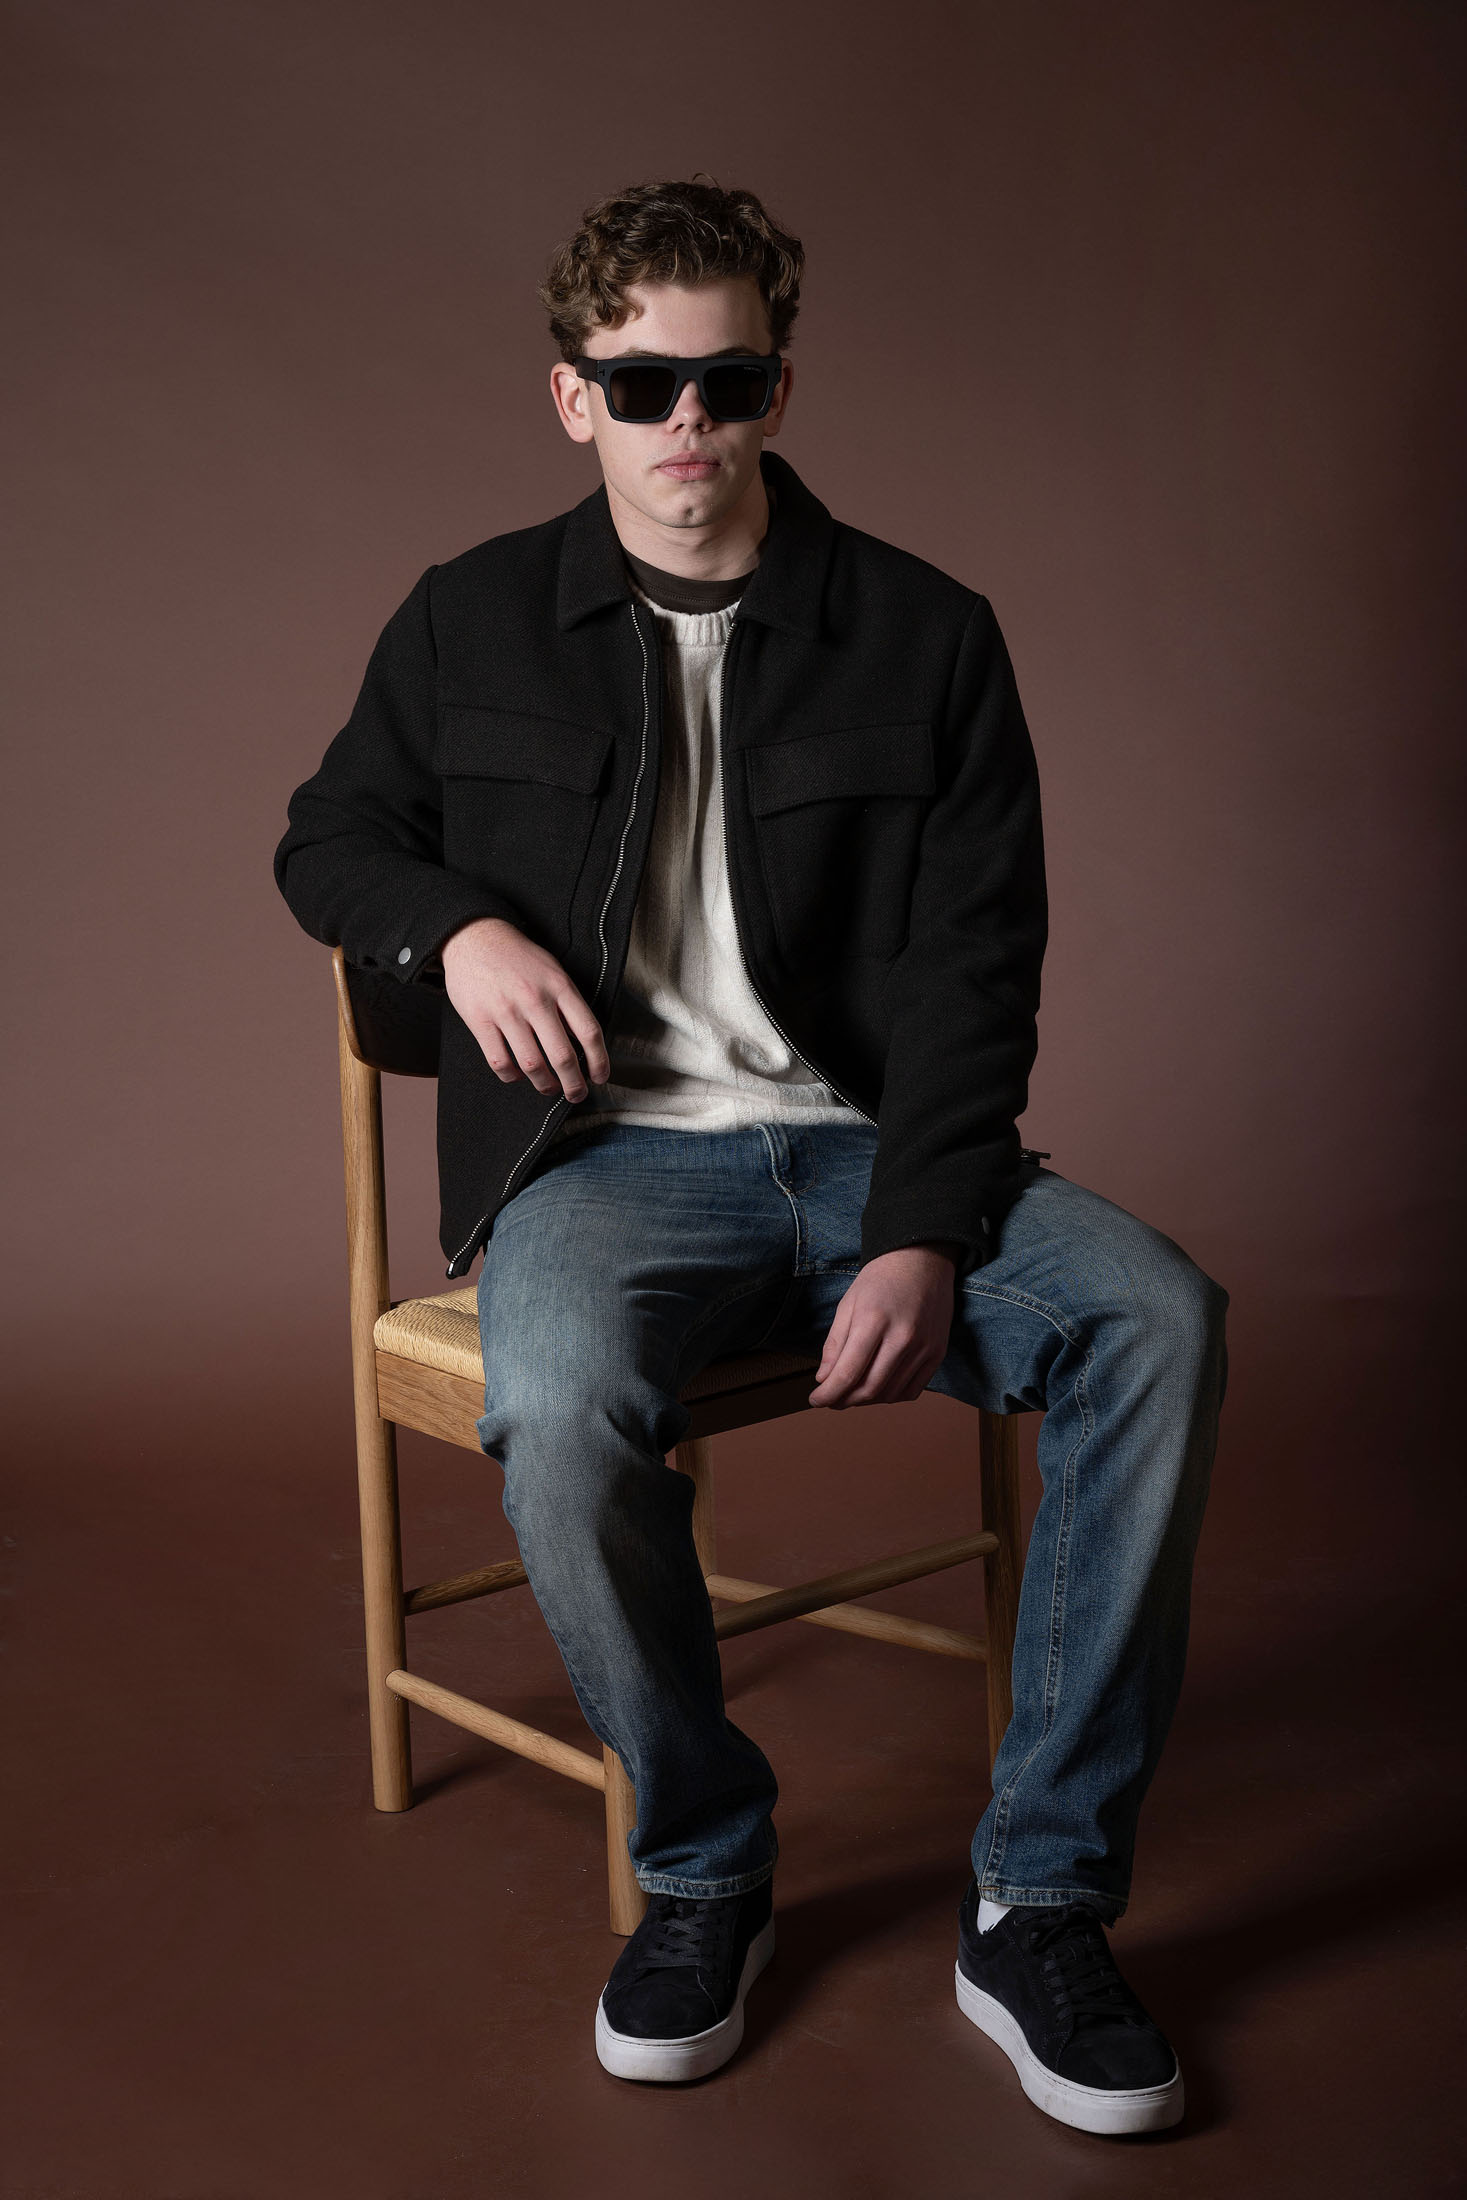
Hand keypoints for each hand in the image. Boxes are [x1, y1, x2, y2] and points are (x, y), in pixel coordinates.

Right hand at [440, 917, 609, 1101]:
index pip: (589, 1031)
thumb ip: (568, 1002)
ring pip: (532, 1064)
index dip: (599, 1061)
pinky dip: (511, 1076)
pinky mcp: (480, 1020)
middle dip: (573, 1084)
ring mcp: (506, 1011)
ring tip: (549, 1088)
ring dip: (544, 1085)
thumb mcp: (553, 970)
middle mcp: (535, 1000)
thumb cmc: (518, 957)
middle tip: (576, 1093)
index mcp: (559, 986)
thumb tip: (583, 1043)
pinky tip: (517, 1075)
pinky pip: (499, 1061)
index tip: (600, 1076)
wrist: (474, 937)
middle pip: (562, 1056)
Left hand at [807, 1243, 961, 1408]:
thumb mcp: (848, 1304)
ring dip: (866, 1400)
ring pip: (890, 1394)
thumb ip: (835, 1344)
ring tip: (852, 1392)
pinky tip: (879, 1387)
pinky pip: (912, 1390)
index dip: (828, 1394)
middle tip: (832, 1399)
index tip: (816, 1399)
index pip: (848, 1372)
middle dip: (844, 1400)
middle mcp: (902, 1336)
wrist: (922, 1260)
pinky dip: (891, 1396)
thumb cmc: (880, 1280)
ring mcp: (924, 1347)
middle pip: (869, 1388)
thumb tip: (824, 1380)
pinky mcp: (938, 1353)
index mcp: (873, 1320)